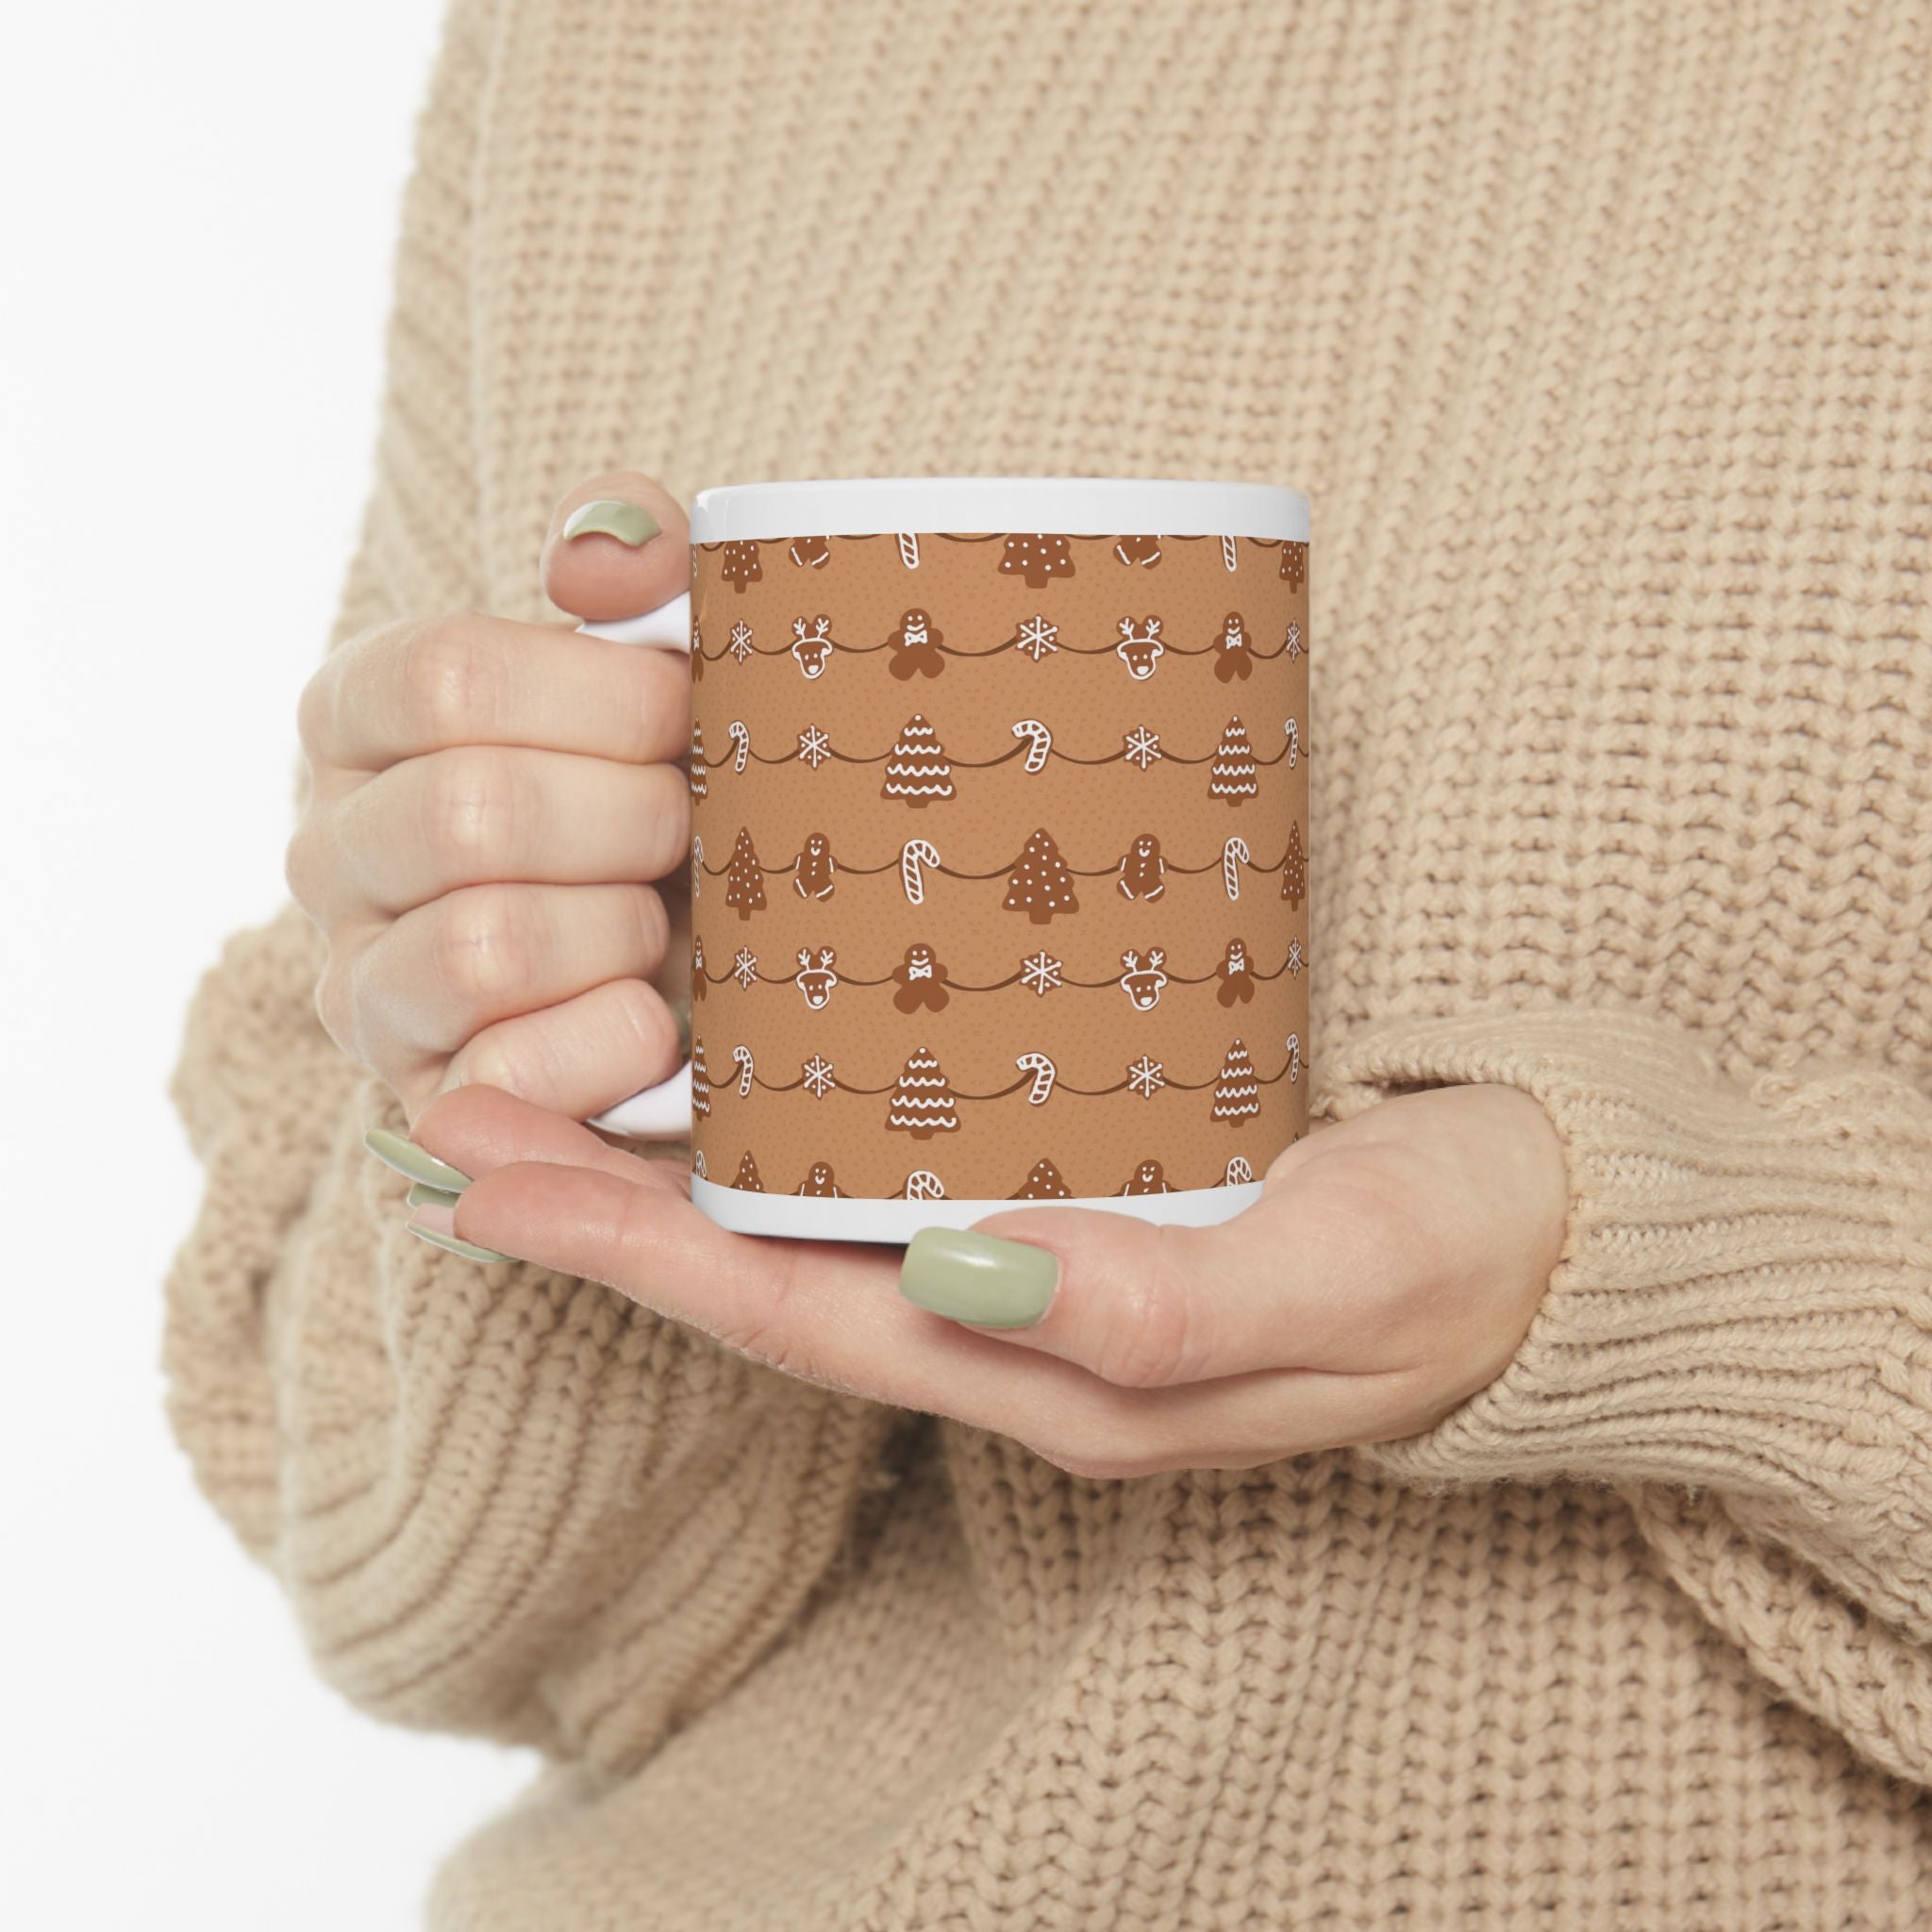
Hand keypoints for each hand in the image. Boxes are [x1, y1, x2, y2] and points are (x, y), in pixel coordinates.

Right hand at [288, 473, 692, 1122]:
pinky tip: (658, 1016)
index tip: (685, 713)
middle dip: (632, 819)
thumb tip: (597, 555)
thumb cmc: (675, 784)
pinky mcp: (425, 1103)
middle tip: (695, 826)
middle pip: (470, 814)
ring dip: (622, 929)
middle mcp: (330, 850)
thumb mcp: (667, 656)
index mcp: (362, 716)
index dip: (601, 698)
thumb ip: (638, 564)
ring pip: (482, 946)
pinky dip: (613, 1040)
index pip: (443, 678)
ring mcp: (364, 986)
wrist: (710, 954)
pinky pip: (506, 1077)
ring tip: (667, 921)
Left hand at [399, 1081, 1568, 1475]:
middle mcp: (1022, 1329)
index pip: (798, 1318)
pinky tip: (745, 1055)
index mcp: (1057, 1372)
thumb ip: (1163, 1304)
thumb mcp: (1339, 1279)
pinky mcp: (1086, 1188)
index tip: (487, 1178)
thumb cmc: (1460, 1255)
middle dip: (603, 1206)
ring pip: (817, 1223)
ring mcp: (1044, 1264)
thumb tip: (970, 1278)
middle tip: (454, 1112)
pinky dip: (792, 1123)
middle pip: (769, 1273)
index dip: (634, 1254)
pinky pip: (900, 1170)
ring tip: (543, 1079)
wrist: (1561, 1234)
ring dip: (673, 1162)